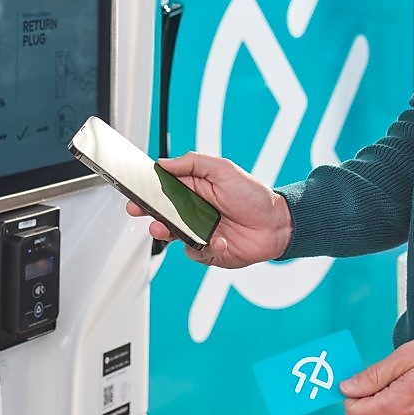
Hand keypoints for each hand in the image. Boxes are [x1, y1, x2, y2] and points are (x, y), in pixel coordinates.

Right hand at [125, 152, 292, 266]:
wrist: (277, 224)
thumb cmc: (253, 194)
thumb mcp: (223, 169)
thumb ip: (192, 163)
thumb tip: (164, 162)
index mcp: (194, 188)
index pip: (164, 188)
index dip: (148, 189)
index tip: (136, 190)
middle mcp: (193, 211)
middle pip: (163, 213)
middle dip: (150, 212)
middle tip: (142, 211)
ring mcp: (199, 232)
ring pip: (173, 234)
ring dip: (168, 231)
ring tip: (167, 228)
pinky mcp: (209, 251)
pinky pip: (195, 252)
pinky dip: (204, 247)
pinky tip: (220, 240)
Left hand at [340, 330, 413, 414]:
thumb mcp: (406, 355)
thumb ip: (374, 375)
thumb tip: (348, 387)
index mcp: (399, 405)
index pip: (355, 414)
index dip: (352, 395)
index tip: (359, 379)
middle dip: (372, 397)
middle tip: (389, 373)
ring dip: (390, 405)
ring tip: (407, 379)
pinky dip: (407, 411)